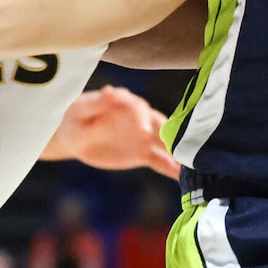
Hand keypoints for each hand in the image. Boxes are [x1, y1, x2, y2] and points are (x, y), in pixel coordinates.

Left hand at [42, 84, 178, 176]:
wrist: (76, 138)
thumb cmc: (76, 121)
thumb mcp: (81, 112)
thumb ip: (97, 104)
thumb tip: (111, 91)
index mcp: (125, 103)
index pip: (137, 107)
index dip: (142, 117)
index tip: (144, 130)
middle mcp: (141, 117)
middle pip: (159, 124)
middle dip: (170, 135)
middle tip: (178, 147)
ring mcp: (145, 136)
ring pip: (165, 143)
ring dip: (178, 152)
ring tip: (191, 163)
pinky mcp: (144, 152)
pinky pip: (161, 160)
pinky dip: (172, 168)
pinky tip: (183, 176)